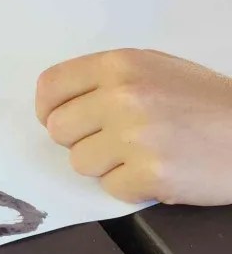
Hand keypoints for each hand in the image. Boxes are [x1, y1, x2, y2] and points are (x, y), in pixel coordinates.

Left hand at [36, 49, 231, 205]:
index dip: (48, 109)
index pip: (51, 86)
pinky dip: (131, 186)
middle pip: (59, 129)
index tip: (56, 120)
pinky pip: (111, 189)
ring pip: (81, 162)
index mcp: (119, 65)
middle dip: (79, 139)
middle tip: (109, 141)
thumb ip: (107, 79)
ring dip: (105, 165)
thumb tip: (62, 102)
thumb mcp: (155, 68)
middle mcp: (122, 96)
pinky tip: (158, 171)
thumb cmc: (205, 101)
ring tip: (140, 154)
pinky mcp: (151, 175)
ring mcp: (135, 136)